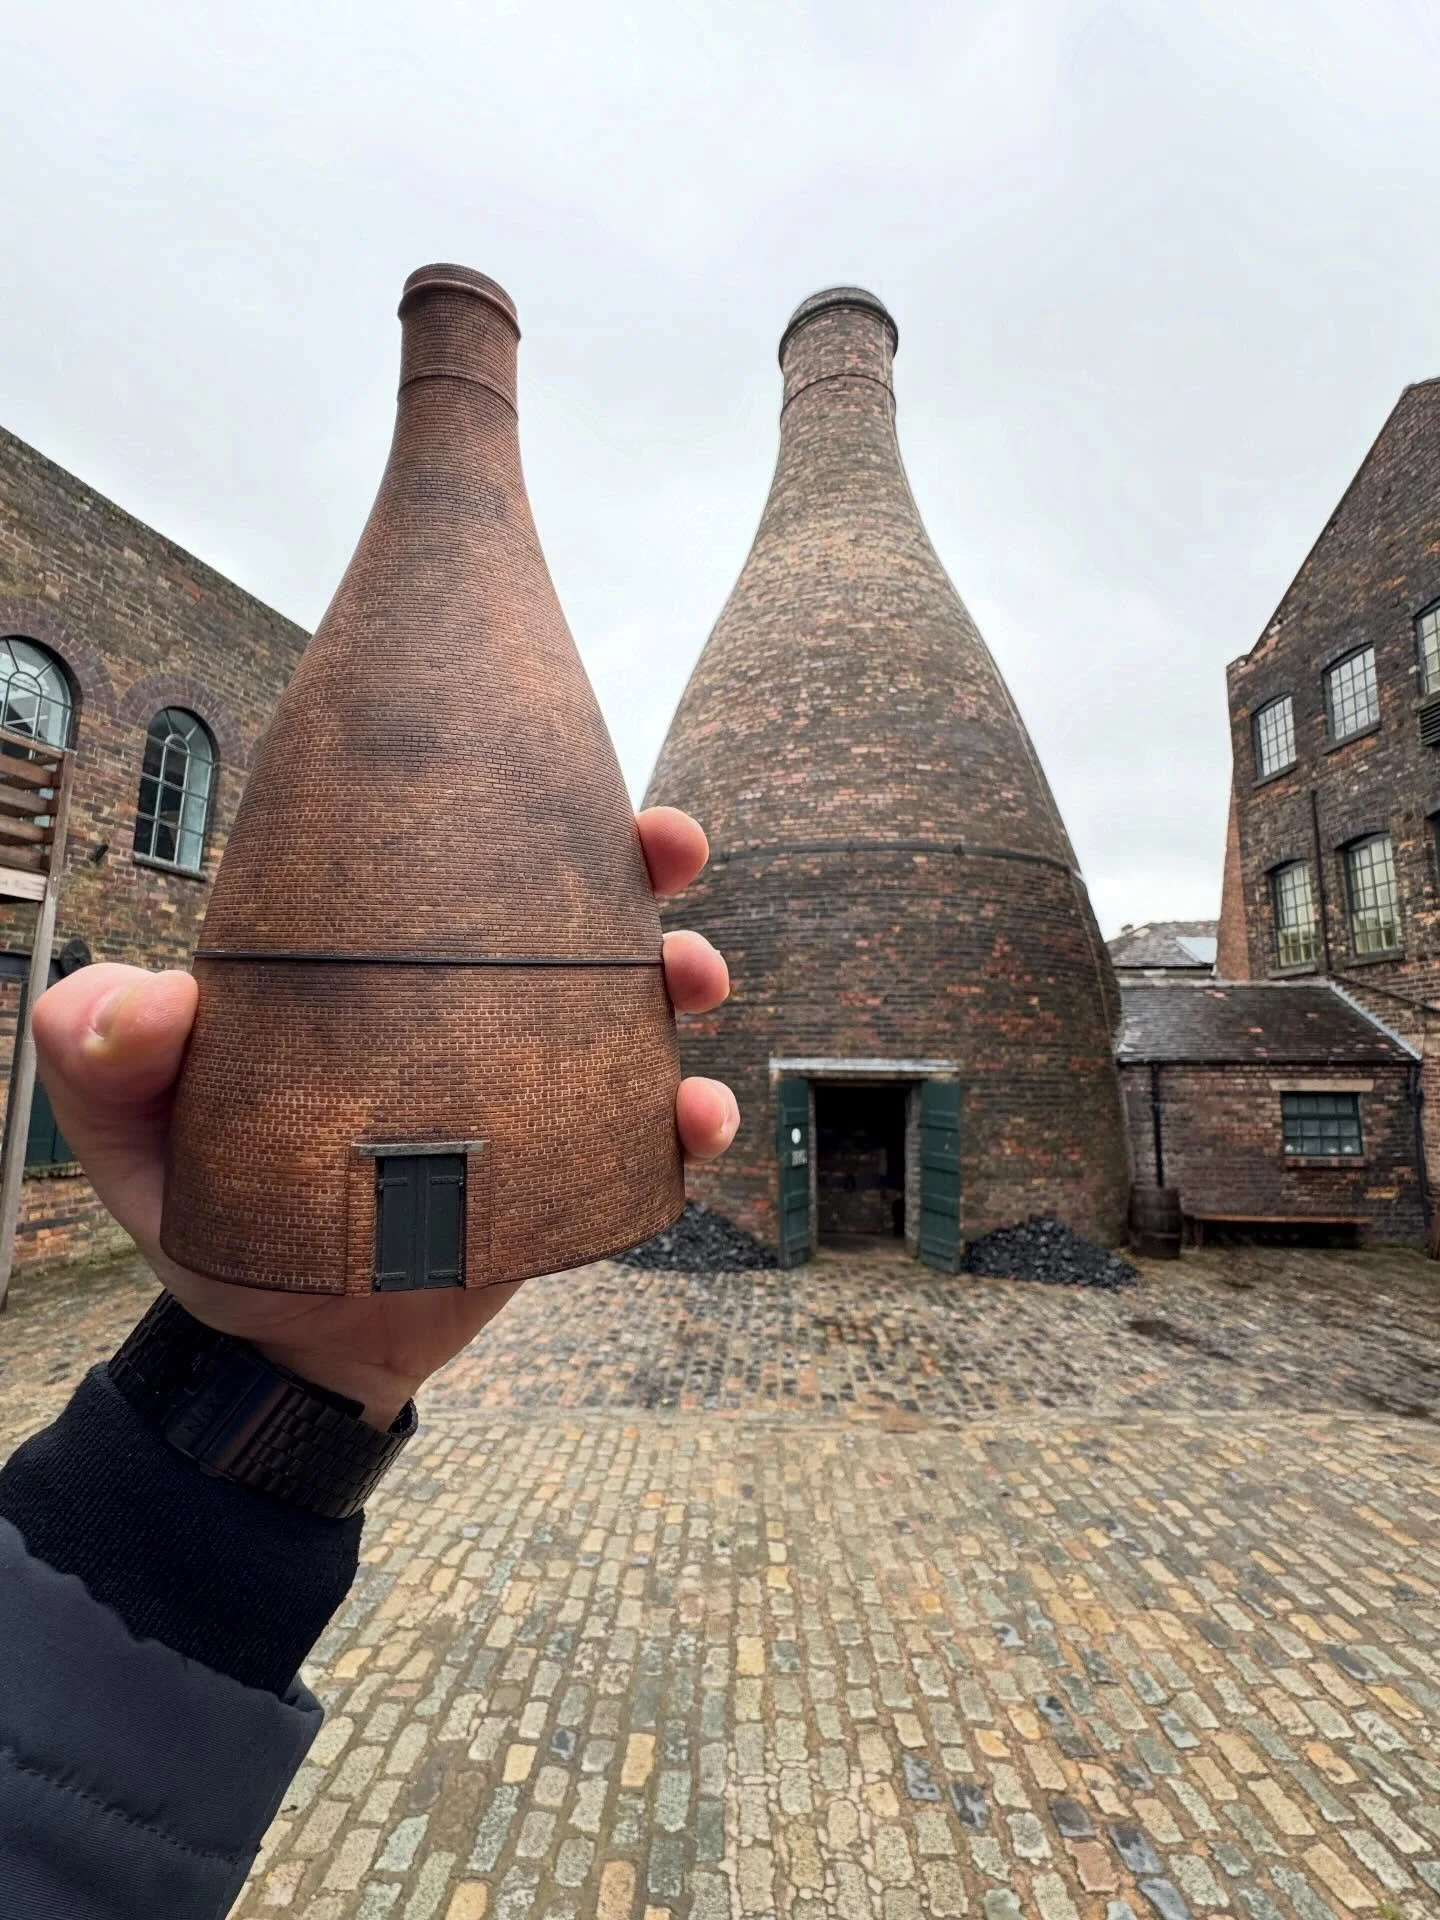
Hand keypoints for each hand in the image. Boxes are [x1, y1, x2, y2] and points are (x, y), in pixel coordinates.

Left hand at [32, 806, 735, 1429]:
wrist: (282, 1350)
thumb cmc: (216, 1218)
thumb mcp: (136, 1131)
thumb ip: (107, 1057)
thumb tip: (149, 998)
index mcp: (385, 978)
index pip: (461, 875)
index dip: (522, 818)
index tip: (565, 780)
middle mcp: (474, 1017)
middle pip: (577, 924)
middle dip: (643, 871)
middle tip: (671, 849)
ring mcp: (534, 1094)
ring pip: (636, 1013)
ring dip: (683, 979)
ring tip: (695, 979)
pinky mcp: (573, 1178)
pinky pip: (652, 1138)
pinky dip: (690, 1121)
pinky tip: (696, 1118)